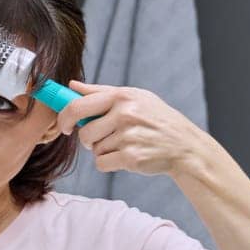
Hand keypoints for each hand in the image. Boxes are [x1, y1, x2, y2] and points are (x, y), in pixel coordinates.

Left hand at [56, 79, 211, 178]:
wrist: (185, 146)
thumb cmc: (157, 119)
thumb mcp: (135, 97)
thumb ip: (101, 91)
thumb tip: (72, 86)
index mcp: (123, 96)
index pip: (78, 106)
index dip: (64, 118)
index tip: (64, 126)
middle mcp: (125, 114)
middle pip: (84, 132)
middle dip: (86, 139)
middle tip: (96, 139)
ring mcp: (129, 136)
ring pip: (94, 149)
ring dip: (103, 151)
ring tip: (124, 144)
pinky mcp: (131, 157)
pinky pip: (102, 163)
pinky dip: (109, 163)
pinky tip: (126, 156)